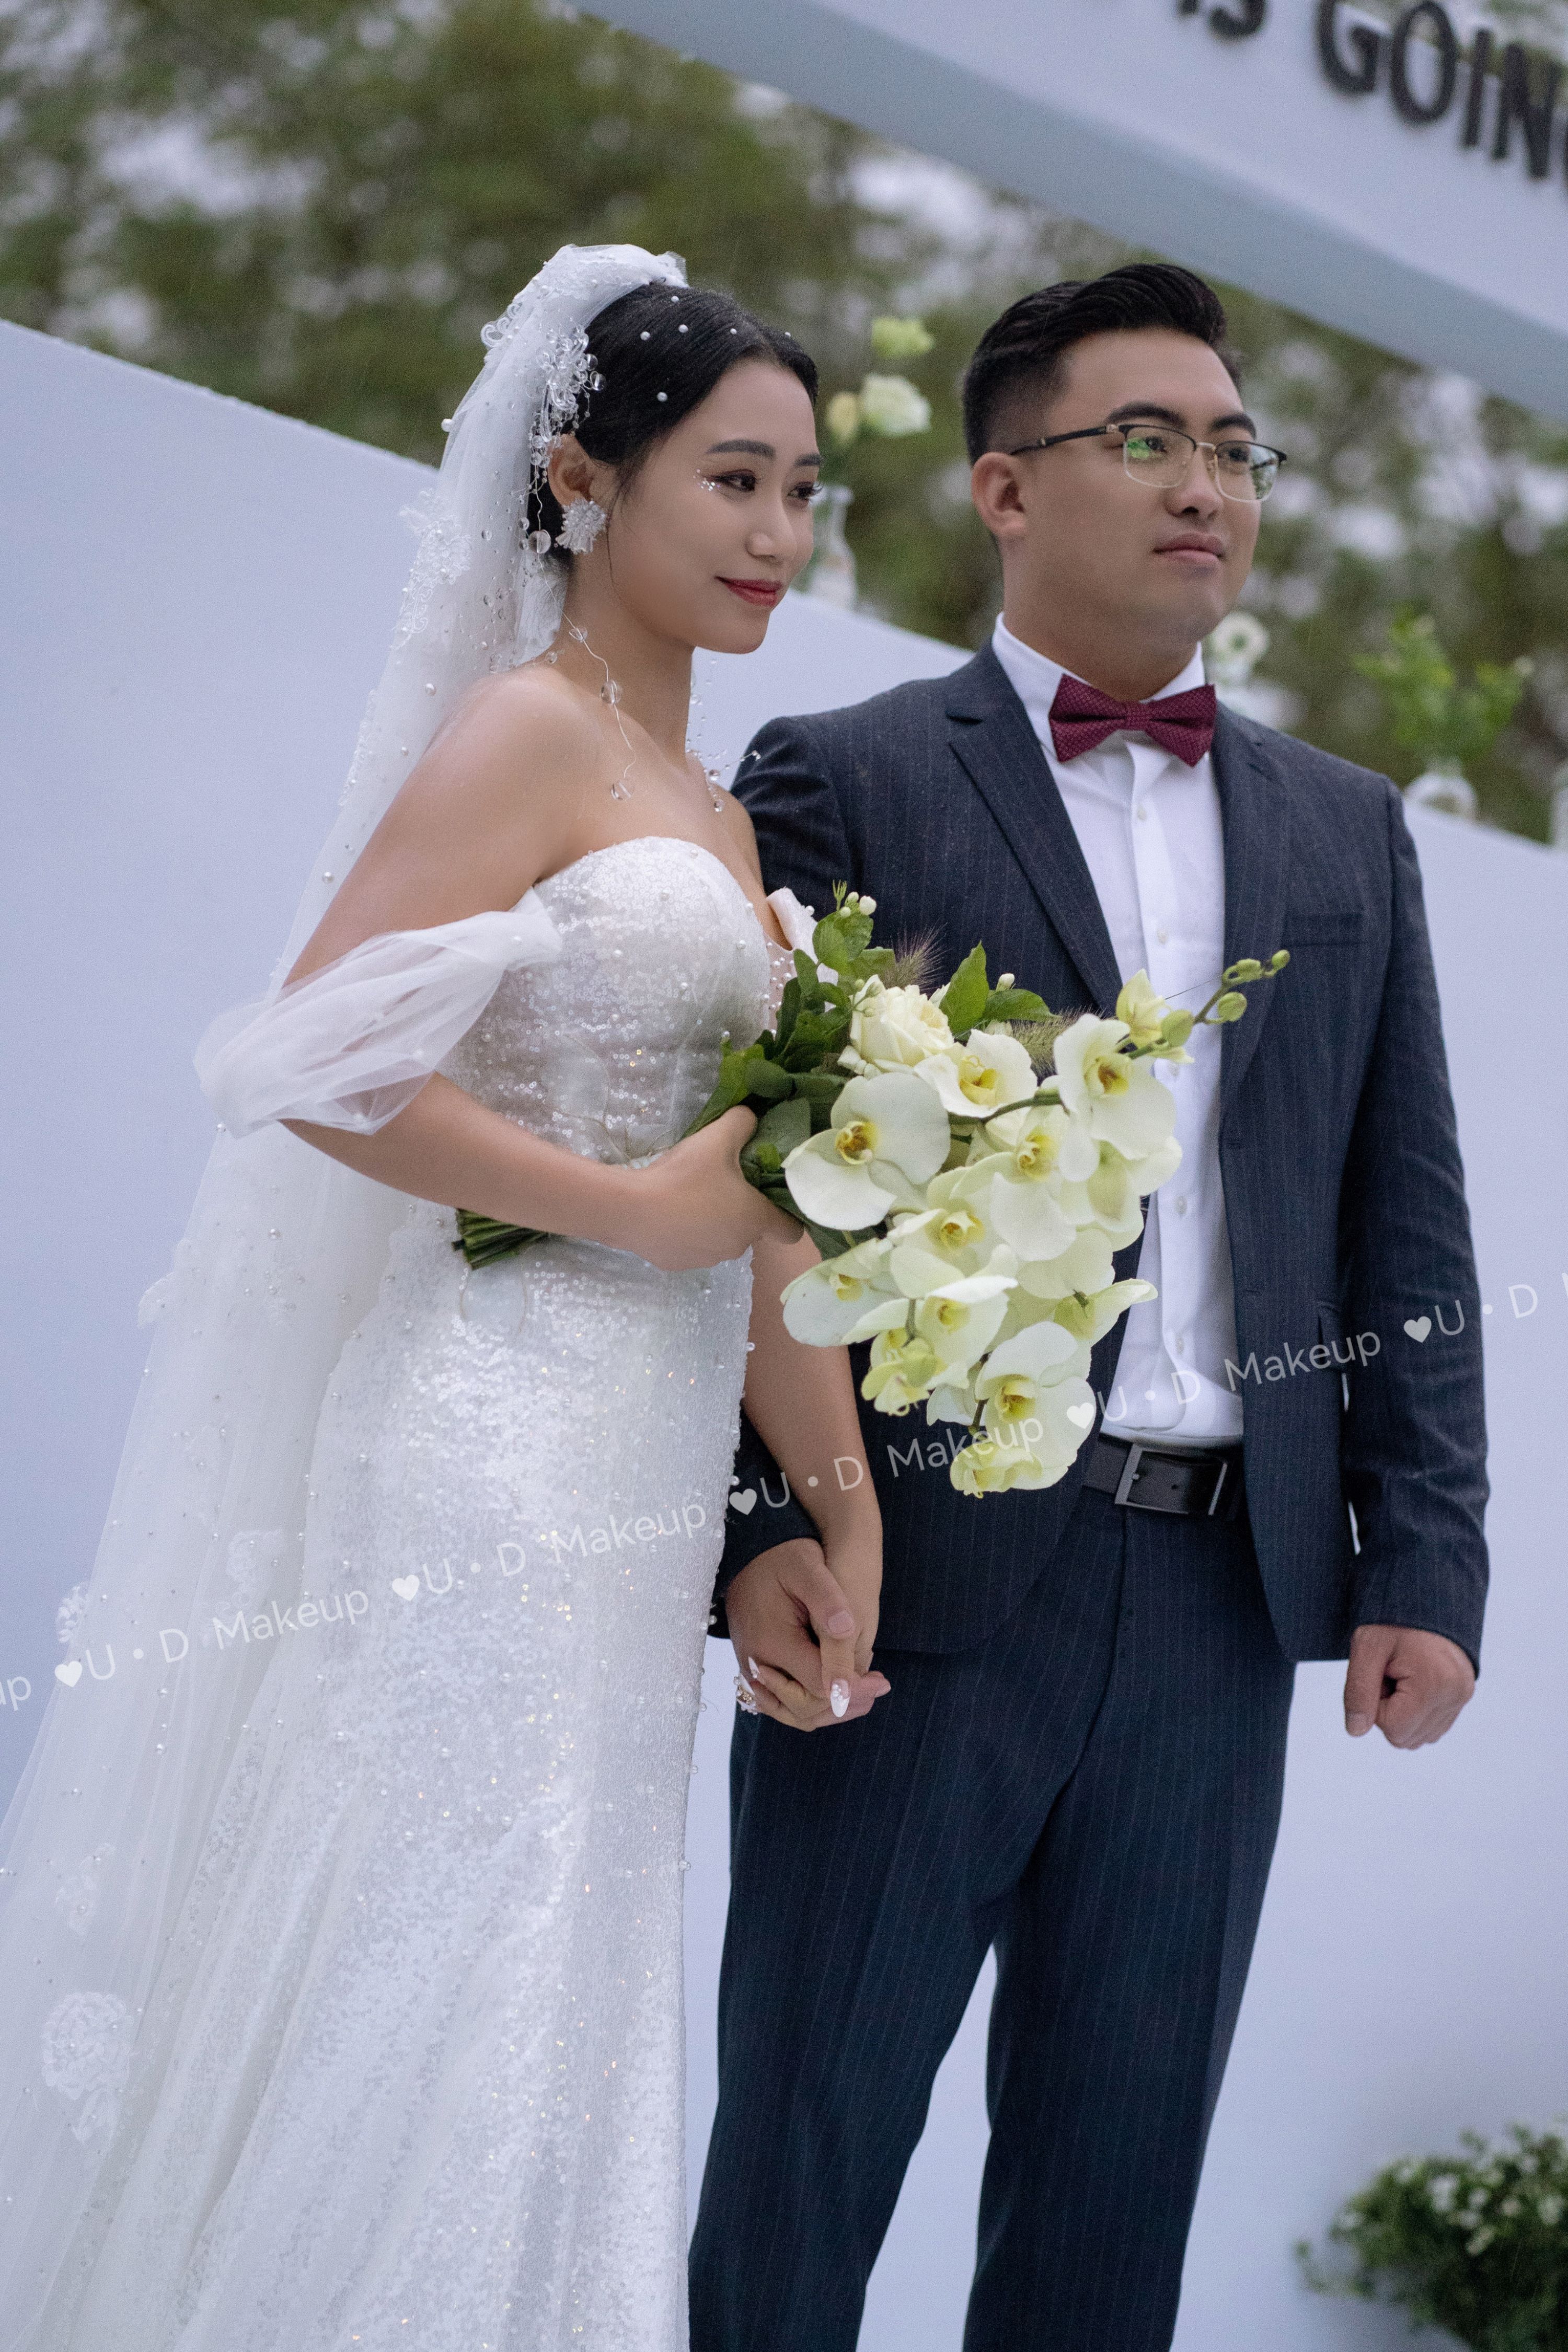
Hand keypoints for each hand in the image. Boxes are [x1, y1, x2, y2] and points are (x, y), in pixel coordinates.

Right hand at [622, 1107, 797, 1271]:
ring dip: (715, 1222)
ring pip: (722, 1238)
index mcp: (755, 1218)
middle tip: (722, 1183)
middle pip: (752, 1229)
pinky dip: (688, 1233)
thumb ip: (743, 1122)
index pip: (791, 1230)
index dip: (788, 1215)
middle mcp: (739, 1245)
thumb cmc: (683, 1176)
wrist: (632, 1209)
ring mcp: (709, 1259)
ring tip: (691, 1196)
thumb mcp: (717, 1137)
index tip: (773, 1198)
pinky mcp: (681, 1264)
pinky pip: (693, 1246)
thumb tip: (752, 1116)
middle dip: (742, 1209)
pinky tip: (670, 1213)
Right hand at [727, 1528, 888, 1731]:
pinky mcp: (754, 1667)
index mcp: (773, 1643)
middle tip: (878, 1687)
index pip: (819, 1687)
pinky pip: (781, 1701)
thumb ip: (829, 1604)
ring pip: (792, 1711)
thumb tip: (849, 1633)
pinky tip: (835, 1688)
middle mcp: (756, 1663)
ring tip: (863, 1693)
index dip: (855, 1689)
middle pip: (805, 1708)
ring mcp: (751, 1669)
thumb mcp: (809, 1569)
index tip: (883, 1681)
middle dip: (845, 1703)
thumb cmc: (785, 1555)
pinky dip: (809, 1702)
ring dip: (829, 1708)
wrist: (750, 1551)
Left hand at [1343, 1623, 1475, 1748]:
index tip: (1379, 1671)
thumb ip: (1359, 1691)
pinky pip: (1433, 1726)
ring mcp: (1462, 1696)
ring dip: (1402, 1711)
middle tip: (1388, 1672)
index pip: (1392, 1728)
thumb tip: (1356, 1731)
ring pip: (1419, 1736)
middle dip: (1388, 1709)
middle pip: (1406, 1737)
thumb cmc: (1392, 1617)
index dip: (1375, 1703)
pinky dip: (1416, 1711)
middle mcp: (1456, 1694)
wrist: (1424, 1592)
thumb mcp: (1367, 1647)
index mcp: (1434, 1683)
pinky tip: (1413, 1680)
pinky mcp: (1463, 1695)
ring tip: (1401, 1673)